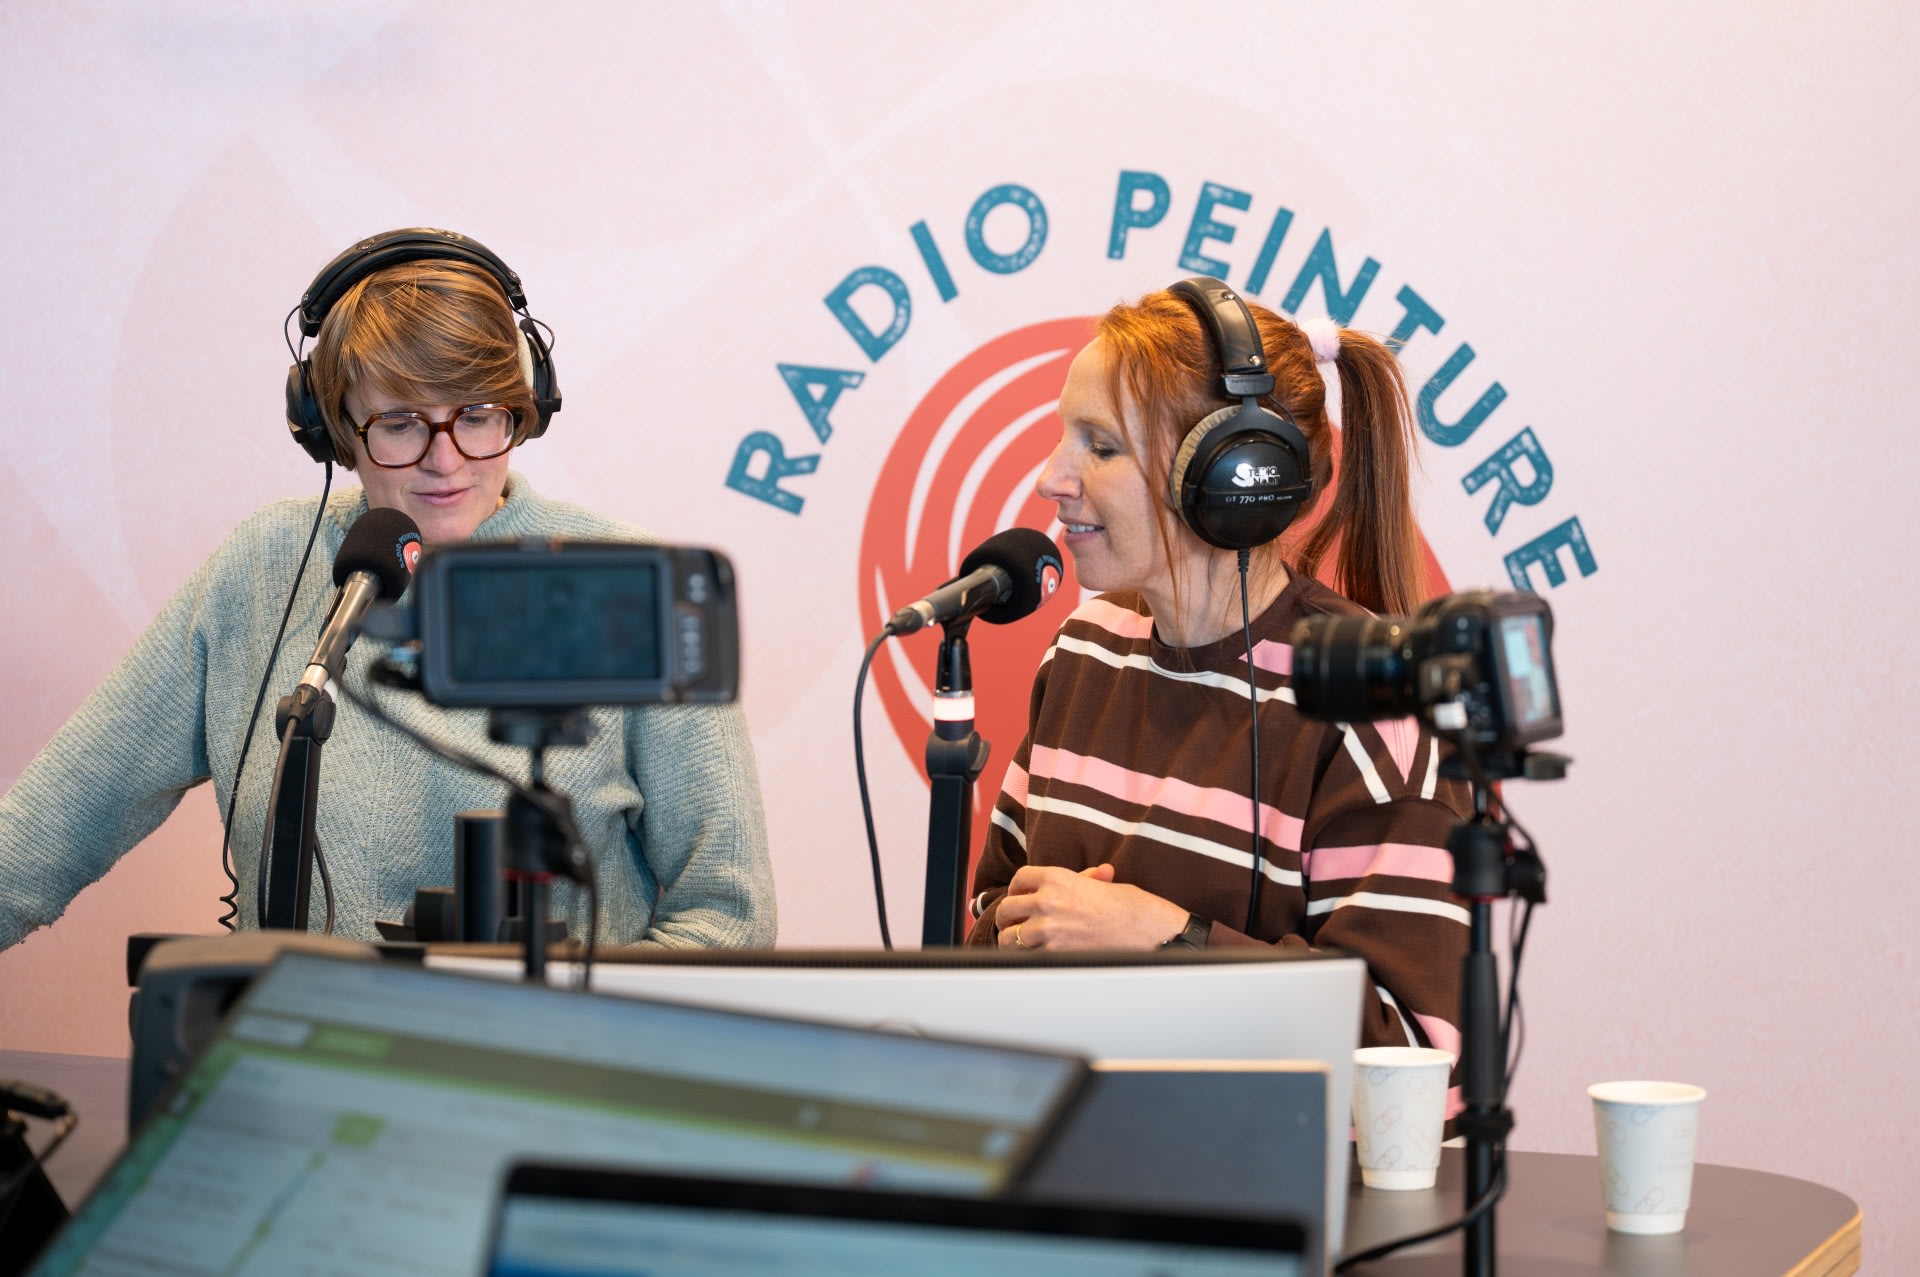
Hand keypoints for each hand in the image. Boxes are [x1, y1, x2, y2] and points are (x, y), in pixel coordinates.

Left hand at [995, 864, 1189, 950]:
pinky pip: (1026, 957)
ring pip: (1009, 937)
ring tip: (1018, 944)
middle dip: (1007, 918)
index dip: (1016, 889)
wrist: (1146, 929)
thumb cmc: (1131, 906)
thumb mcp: (1104, 884)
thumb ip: (1085, 880)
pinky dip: (1027, 958)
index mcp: (1058, 877)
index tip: (1018, 897)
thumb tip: (1089, 874)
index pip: (1019, 879)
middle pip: (1007, 908)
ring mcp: (1048, 928)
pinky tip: (1034, 956)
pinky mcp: (1055, 953)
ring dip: (1012, 941)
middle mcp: (1047, 900)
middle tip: (1011, 924)